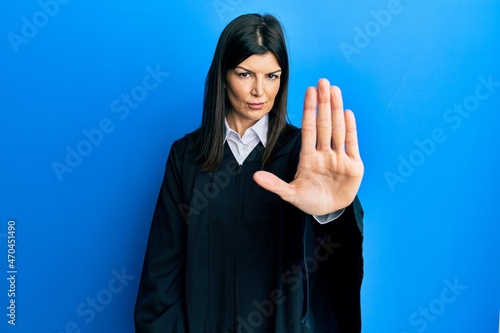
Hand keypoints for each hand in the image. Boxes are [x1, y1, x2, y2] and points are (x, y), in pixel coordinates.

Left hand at [253, 79, 363, 214]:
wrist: (329, 212)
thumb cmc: (309, 200)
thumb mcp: (290, 194)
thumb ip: (275, 185)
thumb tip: (255, 176)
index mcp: (308, 157)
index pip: (309, 130)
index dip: (308, 111)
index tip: (308, 92)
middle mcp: (324, 153)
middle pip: (324, 124)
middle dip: (323, 103)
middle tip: (322, 82)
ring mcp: (339, 158)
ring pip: (338, 129)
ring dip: (336, 110)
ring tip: (335, 90)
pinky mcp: (354, 166)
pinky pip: (352, 144)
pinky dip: (350, 129)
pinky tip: (347, 113)